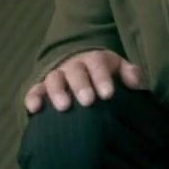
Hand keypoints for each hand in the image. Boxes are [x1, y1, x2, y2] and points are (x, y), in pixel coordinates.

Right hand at [23, 49, 142, 113]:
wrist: (80, 65)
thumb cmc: (103, 72)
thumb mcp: (118, 67)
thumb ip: (130, 73)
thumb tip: (136, 83)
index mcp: (94, 60)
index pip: (98, 66)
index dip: (102, 79)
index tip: (108, 94)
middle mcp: (73, 65)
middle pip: (75, 72)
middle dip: (81, 86)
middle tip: (88, 101)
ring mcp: (57, 75)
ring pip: (54, 79)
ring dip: (58, 92)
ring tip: (64, 107)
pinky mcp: (41, 87)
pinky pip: (35, 90)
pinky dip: (33, 97)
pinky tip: (34, 109)